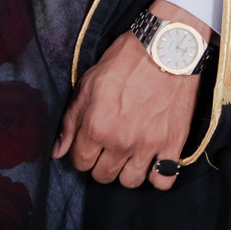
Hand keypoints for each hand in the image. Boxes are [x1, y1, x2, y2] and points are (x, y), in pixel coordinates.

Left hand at [53, 0, 205, 189]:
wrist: (168, 47)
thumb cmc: (126, 60)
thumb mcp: (88, 83)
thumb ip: (71, 121)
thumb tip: (57, 151)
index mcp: (96, 126)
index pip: (79, 162)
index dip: (82, 153)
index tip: (90, 143)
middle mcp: (120, 141)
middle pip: (103, 176)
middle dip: (102, 163)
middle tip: (109, 146)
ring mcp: (148, 145)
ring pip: (130, 182)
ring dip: (127, 170)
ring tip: (130, 154)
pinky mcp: (172, 143)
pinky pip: (163, 181)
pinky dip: (158, 176)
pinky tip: (153, 161)